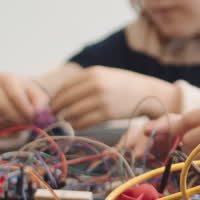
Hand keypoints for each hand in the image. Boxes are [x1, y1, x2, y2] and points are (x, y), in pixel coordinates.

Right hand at [0, 72, 49, 130]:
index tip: (33, 117)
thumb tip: (37, 113)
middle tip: (28, 124)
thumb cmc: (26, 93)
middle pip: (2, 106)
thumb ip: (40, 102)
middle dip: (17, 118)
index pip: (14, 94)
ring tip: (22, 125)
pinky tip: (13, 126)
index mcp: (6, 78)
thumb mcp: (36, 94)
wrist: (10, 92)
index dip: (24, 108)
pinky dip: (2, 127)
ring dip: (10, 124)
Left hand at [50, 66, 176, 128]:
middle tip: (54, 115)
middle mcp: (96, 85)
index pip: (65, 87)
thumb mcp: (105, 76)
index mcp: (93, 73)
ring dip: (66, 118)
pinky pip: (84, 122)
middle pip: (66, 100)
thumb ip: (85, 82)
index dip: (56, 97)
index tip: (52, 104)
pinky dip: (77, 125)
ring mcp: (101, 100)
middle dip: (57, 109)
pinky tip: (76, 126)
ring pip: (73, 112)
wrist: (147, 94)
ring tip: (65, 121)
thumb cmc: (123, 86)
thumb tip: (60, 96)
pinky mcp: (107, 114)